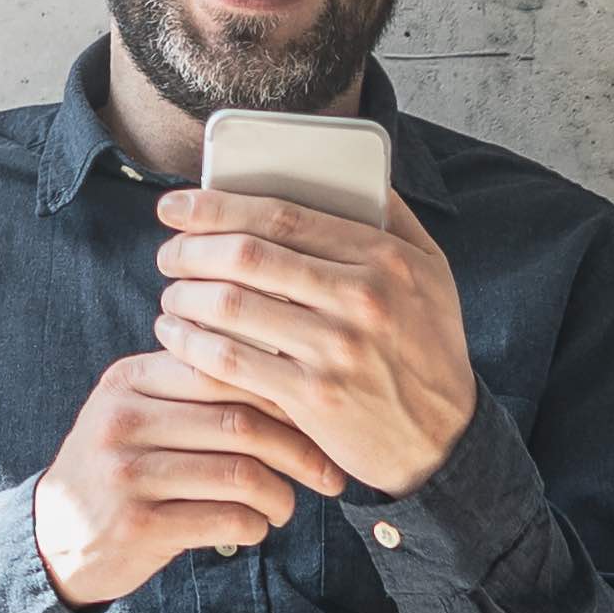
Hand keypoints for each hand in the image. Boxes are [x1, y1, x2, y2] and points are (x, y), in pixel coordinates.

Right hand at [32, 350, 343, 608]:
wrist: (54, 536)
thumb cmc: (121, 469)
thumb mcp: (139, 412)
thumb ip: (193, 388)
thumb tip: (289, 368)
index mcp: (130, 379)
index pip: (225, 369)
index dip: (284, 393)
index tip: (320, 417)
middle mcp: (124, 420)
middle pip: (241, 423)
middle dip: (299, 450)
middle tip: (328, 472)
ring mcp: (127, 474)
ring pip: (240, 474)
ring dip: (281, 495)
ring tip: (287, 505)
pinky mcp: (137, 526)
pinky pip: (226, 519)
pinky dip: (256, 525)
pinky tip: (256, 526)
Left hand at [153, 181, 480, 497]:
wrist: (445, 440)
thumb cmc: (430, 351)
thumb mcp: (433, 273)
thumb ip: (395, 219)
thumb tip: (352, 171)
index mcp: (384, 257)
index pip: (282, 214)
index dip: (216, 206)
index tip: (177, 207)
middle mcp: (361, 298)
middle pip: (247, 256)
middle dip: (190, 250)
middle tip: (168, 255)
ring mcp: (336, 350)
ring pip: (232, 306)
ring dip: (185, 297)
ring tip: (171, 296)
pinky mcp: (314, 398)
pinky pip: (232, 361)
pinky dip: (192, 345)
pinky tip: (177, 338)